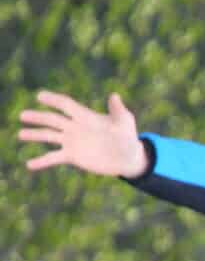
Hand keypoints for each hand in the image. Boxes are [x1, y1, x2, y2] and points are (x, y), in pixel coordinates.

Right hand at [18, 91, 147, 176]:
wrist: (127, 158)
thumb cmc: (128, 137)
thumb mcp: (125, 122)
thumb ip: (118, 110)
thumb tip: (114, 96)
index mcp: (85, 116)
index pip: (66, 105)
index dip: (54, 100)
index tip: (40, 96)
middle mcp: (75, 127)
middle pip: (52, 120)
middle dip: (38, 117)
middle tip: (22, 115)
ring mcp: (72, 142)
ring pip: (49, 136)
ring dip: (35, 135)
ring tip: (20, 134)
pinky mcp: (72, 156)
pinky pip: (53, 158)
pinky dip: (41, 161)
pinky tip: (29, 165)